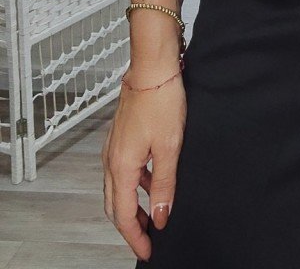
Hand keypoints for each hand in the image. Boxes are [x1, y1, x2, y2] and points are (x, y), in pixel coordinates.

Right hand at [102, 63, 186, 261]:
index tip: (148, 250)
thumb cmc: (161, 101)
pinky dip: (134, 184)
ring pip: (117, 188)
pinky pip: (123, 170)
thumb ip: (164, 184)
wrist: (152, 67)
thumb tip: (161, 215)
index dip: (136, 236)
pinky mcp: (120, 137)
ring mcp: (113, 147)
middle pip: (115, 205)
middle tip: (149, 239)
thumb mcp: (169, 147)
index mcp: (121, 166)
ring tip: (154, 214)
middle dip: (131, 226)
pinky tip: (152, 181)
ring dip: (132, 205)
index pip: (123, 215)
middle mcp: (111, 159)